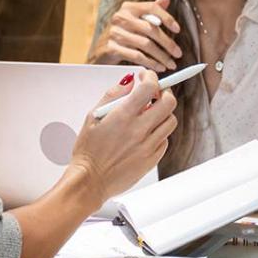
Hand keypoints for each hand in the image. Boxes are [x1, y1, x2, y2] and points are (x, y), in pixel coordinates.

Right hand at [69, 72, 177, 203]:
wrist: (90, 181)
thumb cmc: (88, 151)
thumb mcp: (93, 117)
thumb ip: (112, 95)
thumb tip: (129, 81)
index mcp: (123, 116)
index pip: (150, 87)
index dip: (151, 76)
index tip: (146, 76)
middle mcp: (139, 130)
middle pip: (168, 102)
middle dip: (163, 92)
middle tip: (154, 93)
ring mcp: (148, 146)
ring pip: (170, 121)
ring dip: (162, 113)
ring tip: (148, 114)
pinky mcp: (152, 159)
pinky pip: (165, 140)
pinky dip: (159, 132)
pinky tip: (145, 133)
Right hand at [87, 0, 182, 72]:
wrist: (99, 51)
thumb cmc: (122, 34)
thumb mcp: (135, 20)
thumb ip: (150, 10)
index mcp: (128, 7)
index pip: (152, 8)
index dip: (167, 18)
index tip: (177, 30)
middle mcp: (120, 17)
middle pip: (151, 29)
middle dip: (168, 43)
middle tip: (178, 54)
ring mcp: (115, 33)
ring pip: (146, 44)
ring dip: (161, 56)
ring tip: (170, 63)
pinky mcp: (111, 48)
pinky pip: (137, 56)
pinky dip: (151, 63)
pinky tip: (158, 67)